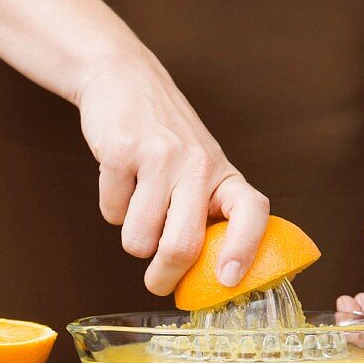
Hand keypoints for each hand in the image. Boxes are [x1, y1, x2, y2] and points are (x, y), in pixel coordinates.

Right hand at [77, 48, 268, 294]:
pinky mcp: (121, 151)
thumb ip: (205, 216)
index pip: (251, 213)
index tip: (228, 279)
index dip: (244, 249)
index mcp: (224, 175)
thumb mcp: (200, 171)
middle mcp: (198, 165)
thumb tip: (202, 278)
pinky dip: (112, 208)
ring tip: (139, 207)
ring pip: (138, 240)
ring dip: (133, 238)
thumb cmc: (166, 140)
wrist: (124, 79)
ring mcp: (160, 157)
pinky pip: (112, 213)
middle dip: (164, 277)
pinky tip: (121, 181)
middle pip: (182, 246)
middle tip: (157, 283)